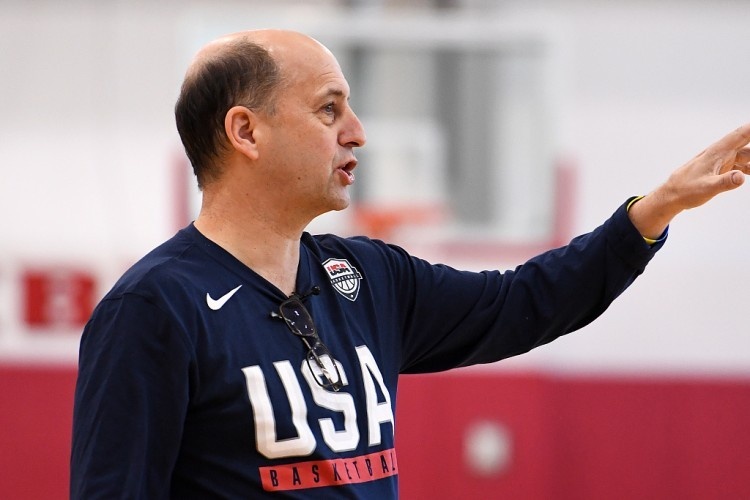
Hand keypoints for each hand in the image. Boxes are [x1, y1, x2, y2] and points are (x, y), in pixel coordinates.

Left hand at [628, 123, 749, 239]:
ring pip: (745, 154)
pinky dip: (748, 167)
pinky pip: (740, 164)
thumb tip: (741, 177)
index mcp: (718, 152)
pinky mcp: (720, 169)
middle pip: (746, 142)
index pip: (742, 134)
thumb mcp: (707, 187)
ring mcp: (721, 160)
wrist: (671, 196)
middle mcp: (721, 153)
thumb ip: (725, 182)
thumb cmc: (685, 190)